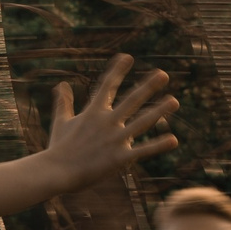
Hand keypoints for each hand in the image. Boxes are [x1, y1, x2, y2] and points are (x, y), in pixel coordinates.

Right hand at [43, 55, 176, 185]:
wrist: (56, 172)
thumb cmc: (58, 148)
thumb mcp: (61, 121)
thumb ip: (64, 102)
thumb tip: (61, 84)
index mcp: (93, 112)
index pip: (107, 85)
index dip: (117, 70)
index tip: (127, 57)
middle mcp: (107, 122)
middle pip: (132, 100)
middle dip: (148, 86)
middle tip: (163, 74)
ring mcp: (114, 139)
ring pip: (142, 122)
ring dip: (159, 110)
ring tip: (174, 101)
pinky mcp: (119, 157)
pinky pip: (143, 151)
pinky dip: (158, 145)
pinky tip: (174, 139)